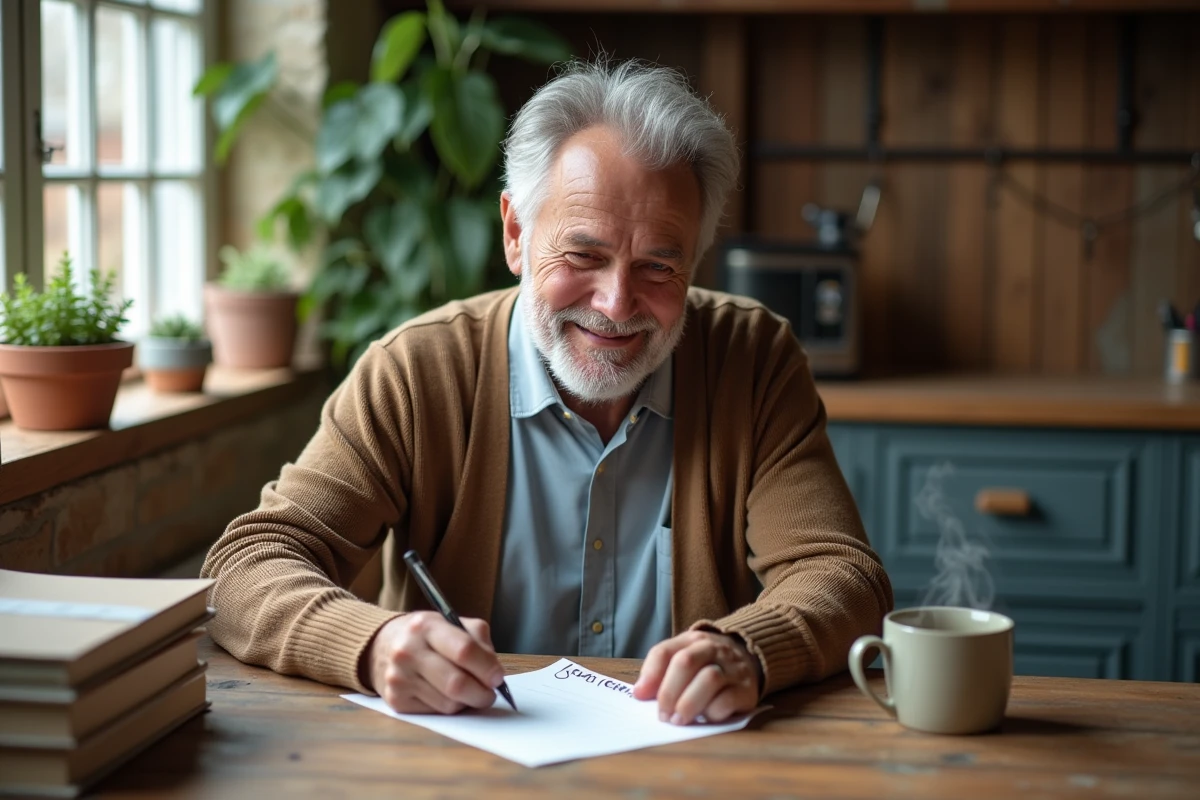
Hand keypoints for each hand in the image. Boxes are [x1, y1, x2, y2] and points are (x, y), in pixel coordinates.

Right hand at [365, 611, 505, 714]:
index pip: (464, 650)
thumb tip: (495, 673)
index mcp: (426, 626)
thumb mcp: (451, 623)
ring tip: (467, 691)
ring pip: (448, 703)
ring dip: (466, 702)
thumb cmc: (426, 635)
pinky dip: (448, 707)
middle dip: (481, 693)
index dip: (487, 667)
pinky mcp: (396, 700)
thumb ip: (477, 641)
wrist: (382, 646)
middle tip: (489, 694)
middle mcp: (408, 651)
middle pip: (456, 683)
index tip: (498, 678)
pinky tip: (445, 694)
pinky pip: (435, 713)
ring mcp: (399, 678)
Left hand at [632, 630, 760, 724]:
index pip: (665, 651)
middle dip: (669, 692)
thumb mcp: (684, 656)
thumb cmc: (708, 662)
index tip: (641, 696)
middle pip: (685, 662)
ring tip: (678, 720)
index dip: (650, 674)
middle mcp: (713, 649)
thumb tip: (639, 693)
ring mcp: (732, 668)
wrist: (752, 657)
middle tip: (662, 715)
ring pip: (709, 679)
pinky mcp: (746, 690)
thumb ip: (660, 671)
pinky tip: (704, 718)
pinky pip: (728, 699)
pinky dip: (712, 711)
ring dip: (688, 703)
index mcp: (692, 640)